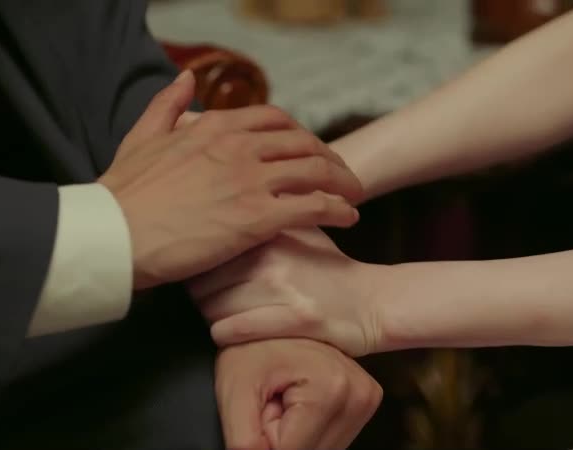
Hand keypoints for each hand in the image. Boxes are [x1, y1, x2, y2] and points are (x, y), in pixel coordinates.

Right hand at [99, 72, 363, 289]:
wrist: (112, 234)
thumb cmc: (123, 194)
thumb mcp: (142, 136)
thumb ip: (167, 104)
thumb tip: (186, 77)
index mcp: (214, 127)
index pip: (274, 121)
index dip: (300, 136)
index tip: (309, 152)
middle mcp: (238, 147)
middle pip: (303, 143)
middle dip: (329, 158)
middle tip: (341, 176)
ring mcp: (248, 180)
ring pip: (314, 171)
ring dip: (342, 182)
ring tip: (353, 195)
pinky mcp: (255, 218)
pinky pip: (311, 207)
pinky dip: (337, 209)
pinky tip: (348, 217)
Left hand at [191, 227, 392, 356]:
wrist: (372, 301)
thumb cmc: (328, 267)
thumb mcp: (299, 229)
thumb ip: (266, 215)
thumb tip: (226, 200)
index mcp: (267, 231)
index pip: (207, 247)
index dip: (199, 263)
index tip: (202, 272)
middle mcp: (270, 257)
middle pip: (201, 279)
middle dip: (200, 292)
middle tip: (210, 299)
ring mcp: (281, 289)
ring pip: (210, 307)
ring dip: (210, 315)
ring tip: (221, 316)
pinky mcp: (291, 321)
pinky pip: (230, 330)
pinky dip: (223, 334)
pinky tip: (230, 331)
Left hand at [215, 338, 381, 449]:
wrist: (269, 319)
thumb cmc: (249, 347)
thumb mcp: (234, 392)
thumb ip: (244, 441)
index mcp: (332, 389)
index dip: (266, 441)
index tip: (261, 410)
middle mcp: (361, 394)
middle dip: (284, 440)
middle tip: (271, 405)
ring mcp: (368, 397)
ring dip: (298, 438)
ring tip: (284, 403)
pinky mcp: (366, 400)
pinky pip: (333, 438)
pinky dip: (310, 432)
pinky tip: (299, 405)